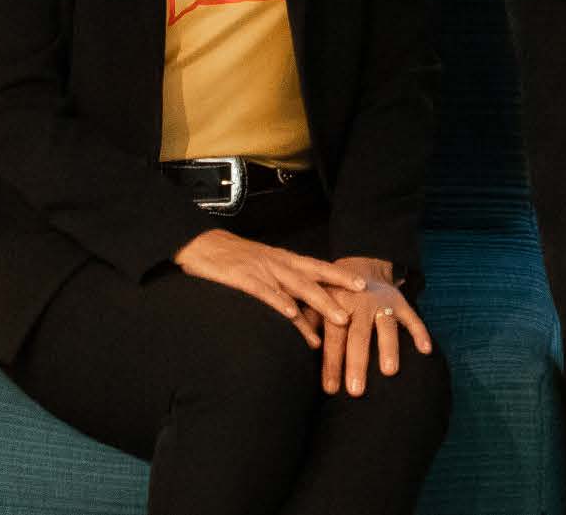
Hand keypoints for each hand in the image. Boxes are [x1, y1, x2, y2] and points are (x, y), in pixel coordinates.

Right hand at [173, 230, 363, 346]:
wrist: (201, 245)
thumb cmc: (233, 259)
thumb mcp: (262, 265)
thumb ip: (281, 282)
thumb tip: (300, 307)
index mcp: (283, 260)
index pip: (318, 267)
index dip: (340, 275)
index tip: (364, 285)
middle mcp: (278, 263)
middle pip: (315, 277)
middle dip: (340, 291)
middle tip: (360, 304)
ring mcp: (262, 271)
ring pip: (298, 287)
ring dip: (321, 304)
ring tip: (339, 320)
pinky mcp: (244, 279)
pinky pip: (266, 293)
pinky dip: (281, 303)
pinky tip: (293, 314)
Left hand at [316, 256, 431, 396]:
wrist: (361, 265)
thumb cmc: (333, 295)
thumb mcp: (316, 303)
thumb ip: (308, 324)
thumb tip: (295, 351)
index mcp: (336, 304)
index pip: (333, 338)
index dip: (331, 364)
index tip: (330, 390)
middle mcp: (360, 304)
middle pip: (358, 335)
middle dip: (357, 363)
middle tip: (356, 391)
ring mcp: (383, 303)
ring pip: (386, 326)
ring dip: (388, 348)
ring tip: (389, 372)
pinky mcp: (401, 302)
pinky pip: (413, 318)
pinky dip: (420, 333)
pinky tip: (425, 350)